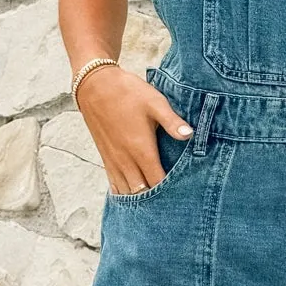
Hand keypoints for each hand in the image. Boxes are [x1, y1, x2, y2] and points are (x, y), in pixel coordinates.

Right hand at [74, 64, 191, 193]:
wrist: (95, 85)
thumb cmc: (128, 92)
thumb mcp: (155, 102)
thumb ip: (172, 121)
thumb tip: (190, 134)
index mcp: (141, 149)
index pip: (156, 182)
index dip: (169, 191)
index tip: (181, 192)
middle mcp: (126, 159)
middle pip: (141, 192)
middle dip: (155, 198)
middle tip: (171, 200)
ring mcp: (113, 160)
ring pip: (126, 191)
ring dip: (139, 197)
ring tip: (154, 200)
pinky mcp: (105, 157)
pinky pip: (114, 183)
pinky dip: (124, 191)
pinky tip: (132, 193)